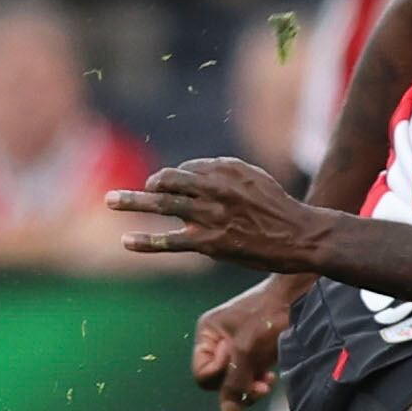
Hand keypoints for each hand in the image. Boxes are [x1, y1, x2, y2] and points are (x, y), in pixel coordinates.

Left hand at [111, 158, 336, 271]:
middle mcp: (215, 187)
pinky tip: (127, 240)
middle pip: (169, 180)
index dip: (175, 179)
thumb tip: (195, 177)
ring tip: (110, 200)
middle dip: (145, 183)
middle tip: (123, 191)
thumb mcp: (255, 179)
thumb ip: (225, 175)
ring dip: (132, 201)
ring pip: (163, 204)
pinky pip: (170, 240)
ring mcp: (210, 214)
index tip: (167, 189)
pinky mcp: (210, 241)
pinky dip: (146, 240)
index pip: (188, 169)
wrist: (300, 235)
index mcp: (227, 169)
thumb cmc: (279, 209)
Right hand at [183, 272, 308, 410]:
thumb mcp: (247, 350)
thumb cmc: (269, 316)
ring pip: (237, 380)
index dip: (220, 378)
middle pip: (220, 380)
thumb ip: (235, 382)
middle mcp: (219, 340)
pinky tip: (271, 378)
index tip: (239, 366)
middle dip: (239, 385)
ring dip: (251, 386)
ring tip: (267, 384)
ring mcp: (238, 346)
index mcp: (207, 334)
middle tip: (259, 388)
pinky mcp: (256, 350)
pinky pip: (251, 375)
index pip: (203, 374)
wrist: (300, 295)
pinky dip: (259, 380)